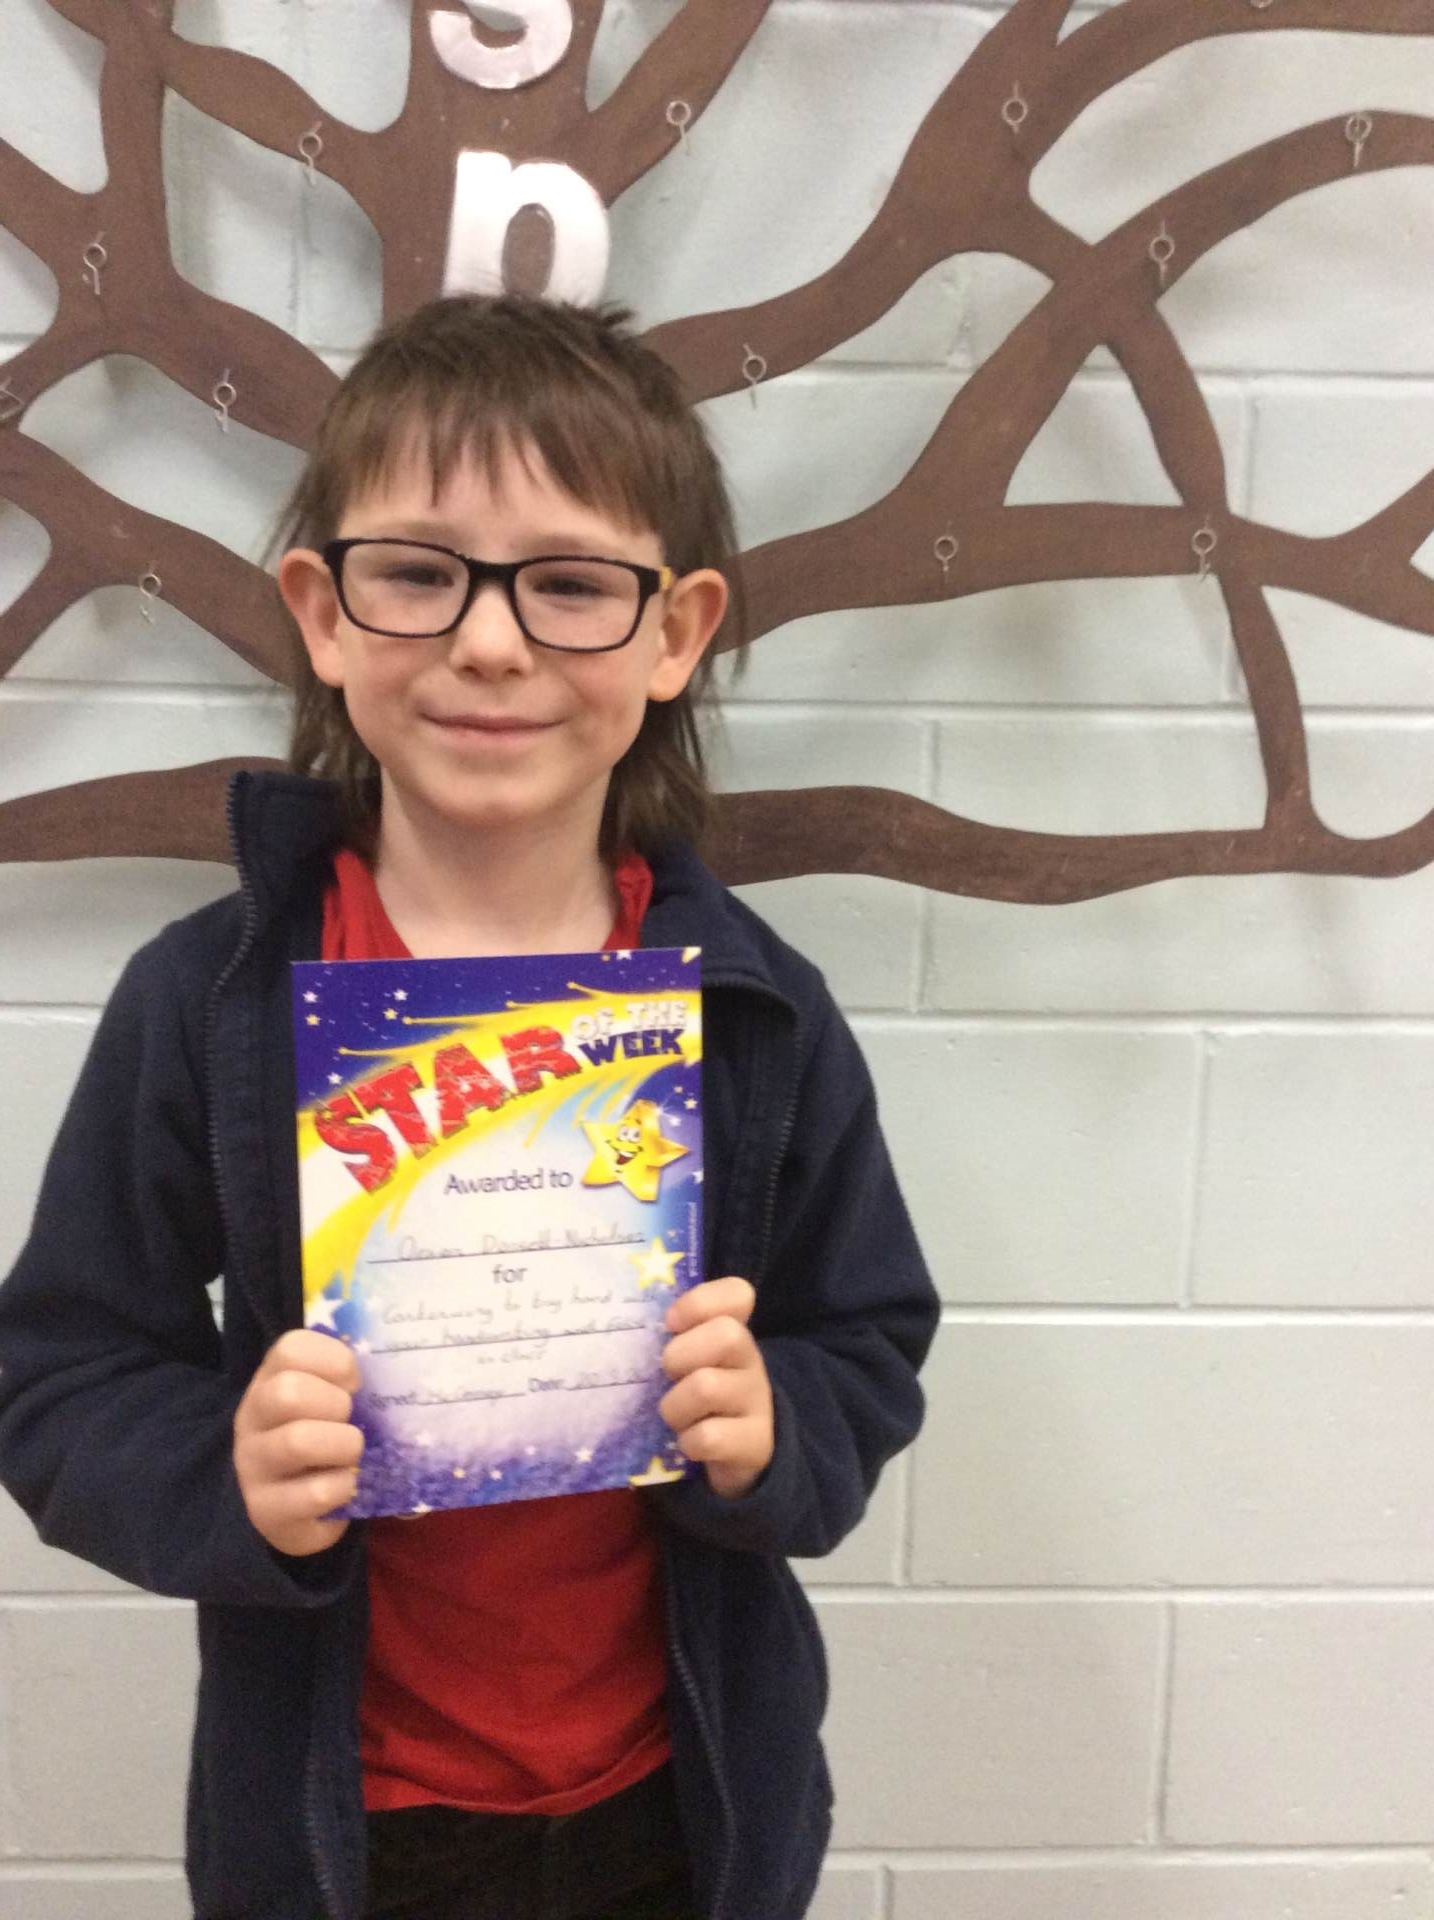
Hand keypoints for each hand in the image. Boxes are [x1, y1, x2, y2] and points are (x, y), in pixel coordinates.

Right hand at [233, 1330, 363, 1556]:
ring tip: (353, 1453)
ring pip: (298, 1441)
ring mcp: (253, 1466)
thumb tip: (398, 1370)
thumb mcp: (333, 1401)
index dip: (334, 1359)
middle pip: (287, 1392)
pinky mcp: (266, 1510)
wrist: (301, 1509)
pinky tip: (347, 1486)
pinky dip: (344, 1486)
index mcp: (270, 1380)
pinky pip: (316, 1492)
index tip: (355, 1382)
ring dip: (343, 1445)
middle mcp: (252, 1419)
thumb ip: (352, 1381)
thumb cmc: (327, 1441)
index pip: (290, 1348)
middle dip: (336, 1404)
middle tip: (350, 1420)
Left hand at [659, 1277, 773, 1500]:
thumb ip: (667, 1339)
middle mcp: (751, 1360)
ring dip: (676, 1406)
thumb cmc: (696, 1399)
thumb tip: (624, 1326)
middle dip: (680, 1356)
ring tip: (674, 1417)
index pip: (737, 1294)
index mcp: (733, 1331)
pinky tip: (688, 1444)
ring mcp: (757, 1401)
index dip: (700, 1302)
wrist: (734, 1454)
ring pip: (707, 1387)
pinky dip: (689, 1442)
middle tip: (668, 1377)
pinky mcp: (756, 1442)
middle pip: (726, 1335)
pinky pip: (710, 1436)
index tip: (670, 1323)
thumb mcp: (687, 1362)